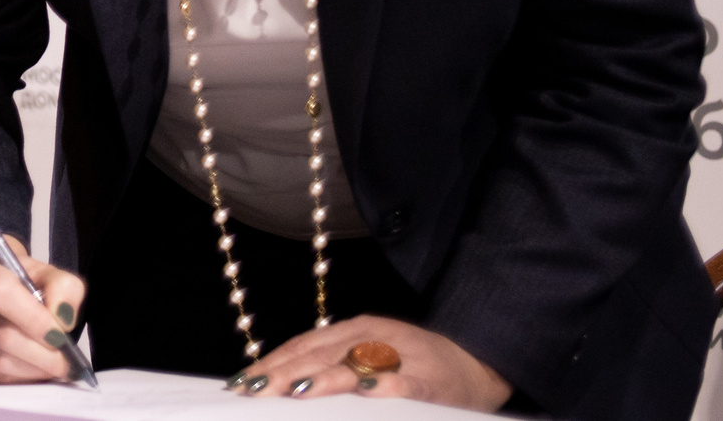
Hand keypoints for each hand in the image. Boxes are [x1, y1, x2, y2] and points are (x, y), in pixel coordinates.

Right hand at [0, 236, 88, 384]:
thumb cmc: (19, 283)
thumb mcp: (45, 273)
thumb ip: (63, 289)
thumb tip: (63, 322)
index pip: (1, 295)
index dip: (34, 320)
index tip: (61, 336)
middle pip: (2, 336)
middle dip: (42, 355)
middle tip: (66, 362)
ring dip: (32, 370)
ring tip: (52, 367)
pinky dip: (20, 379)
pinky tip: (34, 370)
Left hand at [236, 316, 511, 409]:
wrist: (481, 363)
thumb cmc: (421, 367)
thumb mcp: (374, 356)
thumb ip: (336, 365)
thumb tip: (287, 385)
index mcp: (359, 330)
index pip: (305, 345)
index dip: (272, 362)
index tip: (241, 382)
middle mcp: (376, 337)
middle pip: (320, 354)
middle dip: (283, 373)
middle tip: (252, 391)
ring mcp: (403, 356)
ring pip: (355, 366)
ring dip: (322, 379)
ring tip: (291, 391)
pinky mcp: (430, 380)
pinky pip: (402, 383)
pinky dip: (381, 387)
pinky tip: (363, 393)